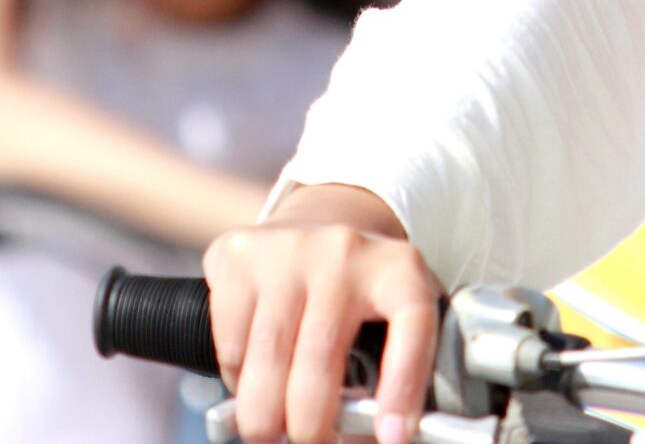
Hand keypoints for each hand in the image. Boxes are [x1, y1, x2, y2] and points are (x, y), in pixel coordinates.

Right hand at [205, 184, 443, 443]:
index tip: (391, 437)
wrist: (314, 222)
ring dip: (264, 413)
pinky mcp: (240, 255)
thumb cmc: (359, 292)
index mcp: (399, 268)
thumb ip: (392, 369)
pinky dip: (236, 378)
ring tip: (268, 433)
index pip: (413, 322)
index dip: (404, 385)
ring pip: (268, 353)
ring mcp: (288, 249)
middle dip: (310, 423)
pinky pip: (231, 338)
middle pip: (321, 355)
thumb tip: (377, 435)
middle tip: (311, 443)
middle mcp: (345, 250)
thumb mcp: (393, 316)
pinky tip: (250, 382)